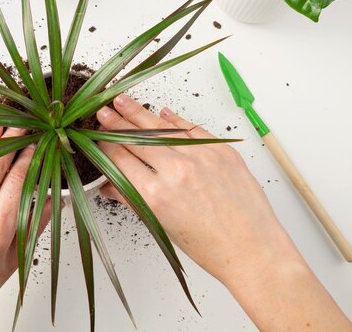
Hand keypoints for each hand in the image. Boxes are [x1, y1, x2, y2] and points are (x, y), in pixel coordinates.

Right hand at [96, 94, 351, 331]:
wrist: (254, 251)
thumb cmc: (211, 247)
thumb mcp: (162, 226)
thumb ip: (133, 199)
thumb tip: (110, 186)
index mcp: (156, 194)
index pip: (120, 159)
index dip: (105, 145)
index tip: (96, 137)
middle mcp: (177, 171)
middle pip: (136, 138)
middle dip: (115, 123)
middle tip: (103, 111)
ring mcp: (201, 157)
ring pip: (162, 127)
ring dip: (139, 113)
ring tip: (123, 100)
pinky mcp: (222, 150)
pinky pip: (192, 129)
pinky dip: (176, 121)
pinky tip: (162, 112)